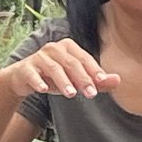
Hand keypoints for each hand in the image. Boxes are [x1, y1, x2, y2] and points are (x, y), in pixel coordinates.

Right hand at [0, 38, 121, 101]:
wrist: (23, 79)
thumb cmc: (53, 77)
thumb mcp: (75, 80)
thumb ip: (97, 81)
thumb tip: (118, 80)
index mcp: (69, 47)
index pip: (84, 58)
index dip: (94, 70)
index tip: (102, 82)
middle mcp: (54, 48)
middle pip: (71, 63)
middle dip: (82, 78)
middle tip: (90, 93)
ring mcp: (39, 57)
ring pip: (53, 68)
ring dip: (63, 81)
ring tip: (71, 94)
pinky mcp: (26, 68)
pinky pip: (33, 74)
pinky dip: (38, 81)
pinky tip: (44, 89)